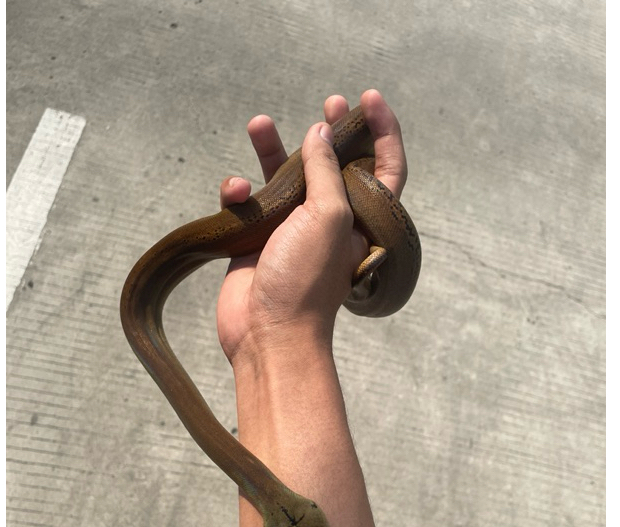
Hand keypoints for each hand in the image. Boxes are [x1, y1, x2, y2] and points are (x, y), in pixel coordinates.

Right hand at [216, 89, 408, 366]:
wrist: (267, 333)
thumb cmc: (306, 280)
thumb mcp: (328, 217)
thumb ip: (325, 170)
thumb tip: (320, 134)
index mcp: (362, 218)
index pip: (386, 168)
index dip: (383, 132)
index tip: (366, 99)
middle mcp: (330, 220)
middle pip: (334, 165)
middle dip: (329, 132)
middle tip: (328, 102)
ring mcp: (291, 229)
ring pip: (285, 178)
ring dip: (272, 150)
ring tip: (258, 124)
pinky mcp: (256, 239)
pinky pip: (248, 203)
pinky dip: (238, 193)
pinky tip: (234, 193)